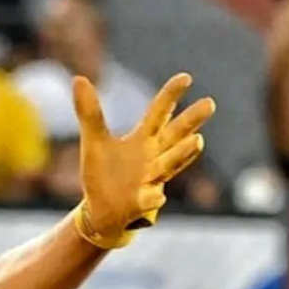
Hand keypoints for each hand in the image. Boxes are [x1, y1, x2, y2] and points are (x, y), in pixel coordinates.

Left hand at [75, 73, 215, 245]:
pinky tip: (157, 196)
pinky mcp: (141, 204)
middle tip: (210, 103)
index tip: (186, 78)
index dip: (171, 96)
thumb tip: (78, 78)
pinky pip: (150, 200)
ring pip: (170, 164)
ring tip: (198, 141)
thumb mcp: (94, 142)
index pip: (159, 113)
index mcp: (143, 139)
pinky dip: (153, 198)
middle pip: (175, 135)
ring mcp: (150, 181)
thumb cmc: (103, 173)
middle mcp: (153, 157)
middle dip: (191, 122)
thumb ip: (90, 113)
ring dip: (182, 154)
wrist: (101, 211)